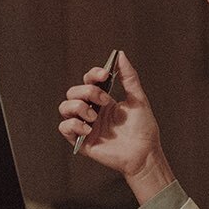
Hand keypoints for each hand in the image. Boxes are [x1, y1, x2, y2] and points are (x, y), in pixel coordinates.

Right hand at [57, 50, 173, 200]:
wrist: (144, 153)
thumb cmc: (143, 128)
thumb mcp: (138, 99)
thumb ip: (129, 77)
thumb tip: (121, 55)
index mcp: (103, 100)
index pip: (88, 80)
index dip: (92, 74)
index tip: (105, 75)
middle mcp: (92, 111)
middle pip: (73, 92)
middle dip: (87, 92)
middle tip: (104, 101)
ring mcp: (85, 125)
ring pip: (65, 107)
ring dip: (78, 107)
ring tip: (94, 116)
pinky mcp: (81, 141)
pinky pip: (64, 127)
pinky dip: (73, 124)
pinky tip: (88, 129)